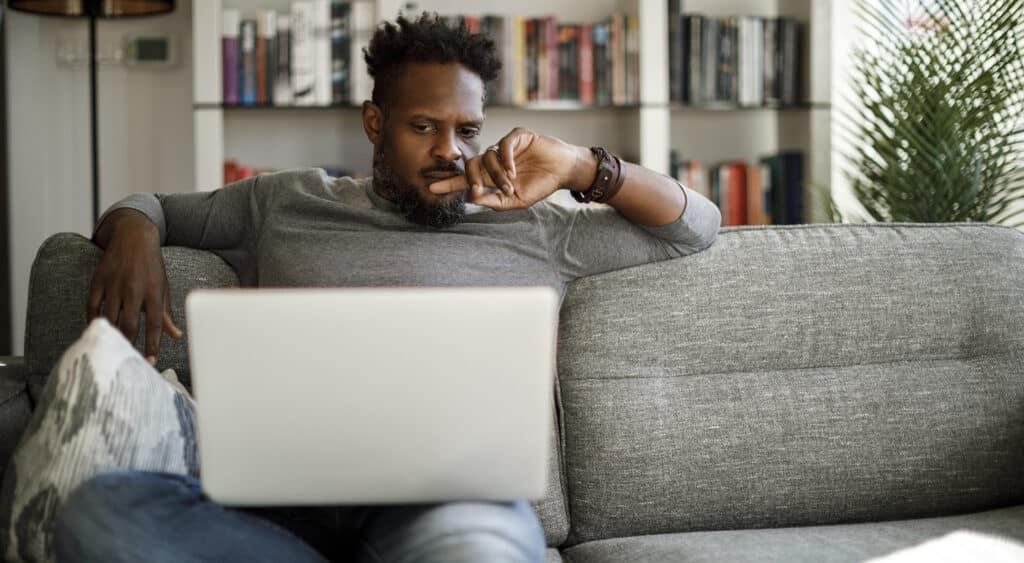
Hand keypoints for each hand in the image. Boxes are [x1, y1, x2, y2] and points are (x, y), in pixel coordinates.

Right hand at [88, 210, 181, 364]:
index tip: (150, 361)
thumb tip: (176, 336)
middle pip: (130, 325)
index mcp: (154, 292)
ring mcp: (114, 284)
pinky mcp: (98, 280)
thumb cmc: (151, 267)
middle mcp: (134, 289)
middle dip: (130, 344)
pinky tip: (98, 331)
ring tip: (113, 348)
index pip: (154, 325)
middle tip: (129, 358)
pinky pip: (92, 306)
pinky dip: (94, 321)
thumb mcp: (163, 288)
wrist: (134, 237)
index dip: (153, 345)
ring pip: (110, 318)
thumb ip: (166, 314)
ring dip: (112, 335)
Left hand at [428, 128, 591, 209]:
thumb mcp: (517, 201)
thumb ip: (495, 201)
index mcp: (492, 176)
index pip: (466, 179)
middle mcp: (494, 160)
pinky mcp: (517, 136)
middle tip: (477, 190)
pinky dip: (505, 159)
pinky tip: (512, 171)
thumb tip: (472, 198)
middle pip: (471, 165)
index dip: (449, 183)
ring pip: (488, 157)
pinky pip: (503, 145)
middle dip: (471, 179)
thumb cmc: (541, 185)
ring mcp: (504, 147)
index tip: (431, 188)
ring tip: (510, 185)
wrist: (563, 171)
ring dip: (497, 175)